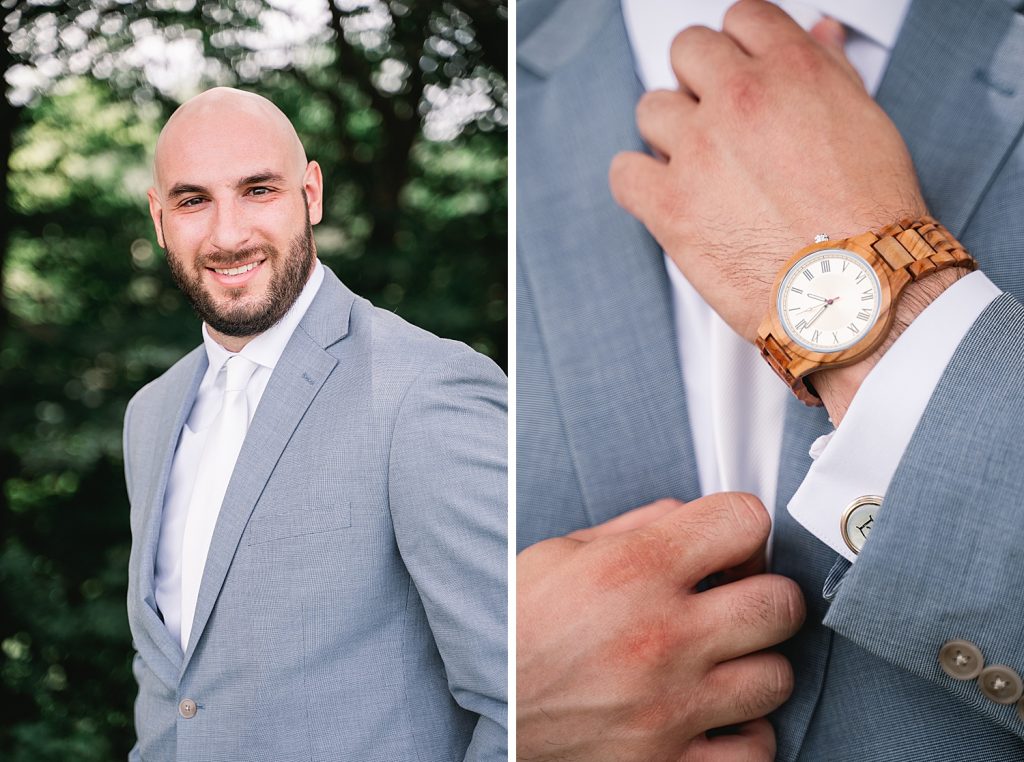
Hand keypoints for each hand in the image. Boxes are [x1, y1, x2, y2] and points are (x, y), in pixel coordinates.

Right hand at [517, 494, 805, 761]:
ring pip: (776, 677)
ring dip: (754, 663)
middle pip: (779, 602)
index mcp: (632, 570)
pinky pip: (756, 750)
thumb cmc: (514, 625)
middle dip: (765, 592)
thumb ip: (634, 527)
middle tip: (737, 598)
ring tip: (722, 659)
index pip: (744, 522)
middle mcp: (660, 635)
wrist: (481, 702)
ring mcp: (670, 705)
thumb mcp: (560, 553)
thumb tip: (690, 518)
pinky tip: (714, 712)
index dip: (744, 524)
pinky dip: (744, 732)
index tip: (732, 541)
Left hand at [609, 0, 927, 342]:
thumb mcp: (865, 123)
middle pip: (688, 53)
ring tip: (699, 167)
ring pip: (651, 110)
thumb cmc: (871, 218)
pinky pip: (623, 173)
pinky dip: (638, 182)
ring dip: (669, 133)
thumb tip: (817, 37)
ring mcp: (698, 151)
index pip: (741, 19)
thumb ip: (829, 72)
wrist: (856, 291)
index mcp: (791, 71)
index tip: (736, 69)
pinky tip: (664, 195)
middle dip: (699, 81)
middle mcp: (739, 101)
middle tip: (716, 118)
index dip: (738, 46)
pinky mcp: (669, 205)